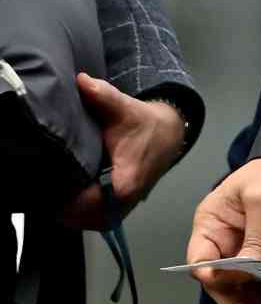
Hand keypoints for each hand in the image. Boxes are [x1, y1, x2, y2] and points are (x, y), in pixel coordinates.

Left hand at [60, 72, 183, 228]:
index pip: (96, 204)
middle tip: (51, 190)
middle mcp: (128, 198)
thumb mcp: (123, 106)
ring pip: (96, 221)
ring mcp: (126, 204)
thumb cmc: (143, 123)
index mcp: (126, 180)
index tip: (57, 186)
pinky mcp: (123, 204)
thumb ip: (102, 95)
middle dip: (70, 209)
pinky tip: (71, 196)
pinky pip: (101, 217)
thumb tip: (83, 82)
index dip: (73, 200)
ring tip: (58, 194)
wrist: (166, 134)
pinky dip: (85, 212)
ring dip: (77, 214)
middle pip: (92, 219)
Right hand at [186, 158, 260, 303]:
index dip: (218, 279)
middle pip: (223, 282)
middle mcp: (223, 241)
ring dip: (259, 303)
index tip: (240, 284)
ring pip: (244, 286)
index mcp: (211, 225)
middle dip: (240, 301)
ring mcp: (244, 250)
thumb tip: (249, 270)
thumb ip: (256, 236)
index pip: (202, 261)